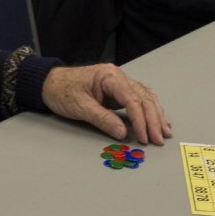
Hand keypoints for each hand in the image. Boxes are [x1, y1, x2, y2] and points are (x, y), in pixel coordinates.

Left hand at [41, 65, 171, 145]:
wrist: (50, 83)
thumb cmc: (62, 91)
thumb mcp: (80, 107)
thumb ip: (102, 119)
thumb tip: (122, 133)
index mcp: (109, 76)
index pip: (132, 99)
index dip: (141, 119)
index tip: (145, 137)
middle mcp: (118, 76)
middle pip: (143, 98)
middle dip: (153, 120)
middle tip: (158, 139)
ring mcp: (119, 82)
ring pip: (145, 98)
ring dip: (156, 115)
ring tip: (164, 132)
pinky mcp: (118, 90)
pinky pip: (139, 99)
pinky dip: (149, 111)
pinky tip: (157, 120)